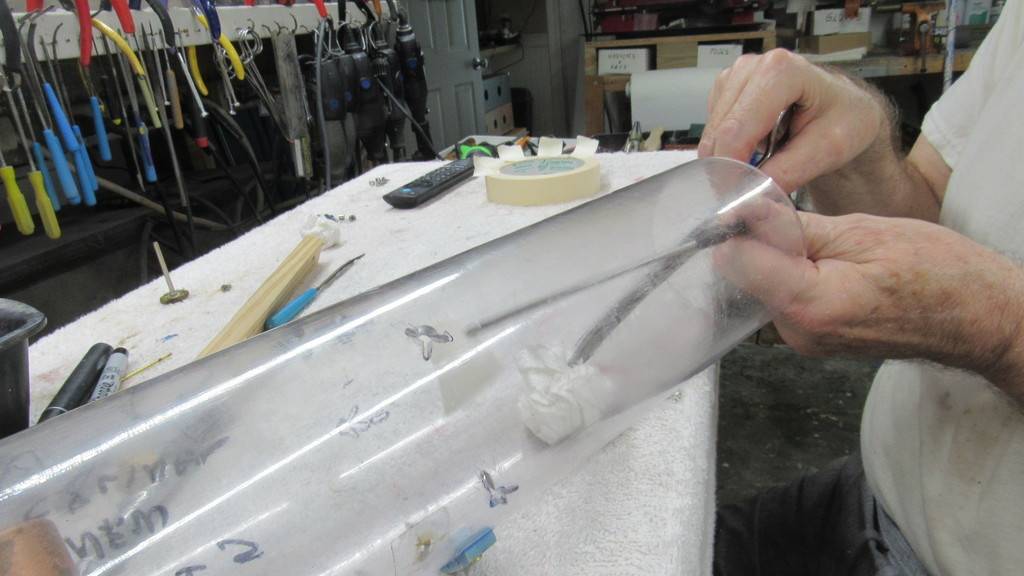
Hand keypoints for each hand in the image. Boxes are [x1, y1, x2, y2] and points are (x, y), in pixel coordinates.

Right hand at [699, 49, 890, 192]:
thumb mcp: (828, 151)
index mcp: (781, 71)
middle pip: (719, 131)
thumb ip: (787, 172)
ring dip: (730, 155)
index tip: (737, 196)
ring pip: (712, 132)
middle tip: (750, 190)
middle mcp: (753, 66)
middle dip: (729, 165)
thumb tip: (746, 194)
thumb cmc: (845, 120)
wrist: (846, 108)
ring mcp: (736, 75)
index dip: (731, 168)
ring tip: (765, 159)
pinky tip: (756, 145)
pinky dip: (729, 145)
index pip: (736, 130)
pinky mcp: (727, 87)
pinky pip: (713, 128)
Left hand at [718, 211, 1023, 397]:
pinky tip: (821, 263)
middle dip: (756, 244)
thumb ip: (795, 226)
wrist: (977, 318)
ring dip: (775, 260)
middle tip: (789, 220)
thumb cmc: (939, 275)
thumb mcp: (864, 232)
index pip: (738, 263)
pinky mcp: (812, 340)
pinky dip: (790, 277)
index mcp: (812, 305)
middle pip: (743, 278)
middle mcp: (801, 334)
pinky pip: (781, 302)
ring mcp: (806, 342)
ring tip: (817, 243)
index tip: (743, 208)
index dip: (736, 229)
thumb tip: (746, 211)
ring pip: (760, 289)